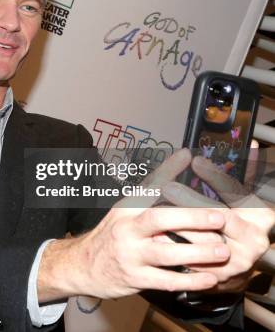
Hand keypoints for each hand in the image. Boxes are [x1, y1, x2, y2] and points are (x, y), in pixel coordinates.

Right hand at [38, 150, 231, 301]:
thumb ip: (154, 189)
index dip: (166, 171)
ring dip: (197, 253)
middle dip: (191, 218)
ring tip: (223, 251)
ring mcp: (130, 255)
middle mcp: (126, 229)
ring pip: (166, 253)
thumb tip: (183, 157)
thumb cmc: (112, 234)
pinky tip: (209, 278)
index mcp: (126, 208)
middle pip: (158, 219)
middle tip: (220, 217)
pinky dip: (190, 281)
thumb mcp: (125, 209)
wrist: (83, 265)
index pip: (146, 186)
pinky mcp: (135, 278)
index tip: (188, 156)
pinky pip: (166, 281)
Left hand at [161, 153, 274, 290]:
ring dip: (178, 225)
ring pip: (203, 241)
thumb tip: (249, 141)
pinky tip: (156, 235)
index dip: (217, 177)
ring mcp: (235, 262)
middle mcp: (253, 241)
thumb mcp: (242, 198)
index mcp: (262, 217)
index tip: (195, 161)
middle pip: (220, 218)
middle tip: (168, 187)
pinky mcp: (216, 278)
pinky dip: (171, 248)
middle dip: (191, 201)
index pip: (239, 193)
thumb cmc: (237, 223)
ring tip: (155, 210)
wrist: (234, 266)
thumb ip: (243, 173)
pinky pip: (190, 262)